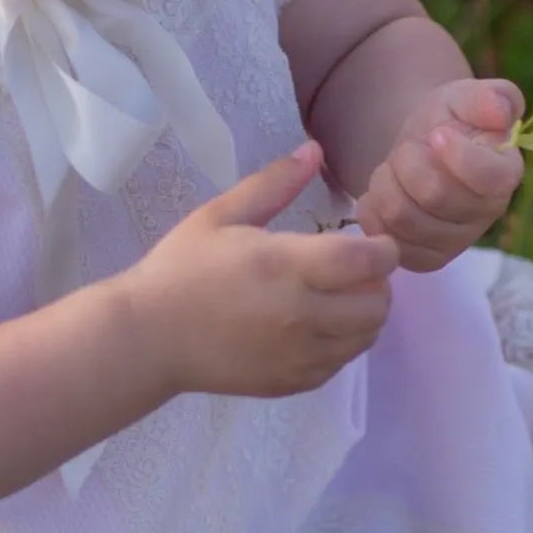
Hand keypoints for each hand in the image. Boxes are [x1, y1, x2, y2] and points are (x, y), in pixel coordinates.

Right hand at [124, 141, 398, 398]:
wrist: (149, 338)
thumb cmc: (182, 269)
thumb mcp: (221, 215)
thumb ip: (273, 183)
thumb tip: (315, 150)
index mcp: (287, 266)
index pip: (369, 261)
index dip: (383, 249)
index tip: (372, 241)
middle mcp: (302, 314)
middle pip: (378, 304)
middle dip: (378, 283)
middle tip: (356, 271)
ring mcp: (300, 354)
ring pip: (366, 338)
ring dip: (364, 315)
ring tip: (339, 298)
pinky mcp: (292, 382)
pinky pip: (340, 364)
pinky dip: (342, 344)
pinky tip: (316, 327)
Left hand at [354, 77, 523, 269]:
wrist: (422, 147)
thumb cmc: (449, 119)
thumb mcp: (465, 97)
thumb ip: (489, 97)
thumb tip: (502, 112)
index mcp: (506, 172)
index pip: (489, 178)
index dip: (457, 155)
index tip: (436, 134)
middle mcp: (487, 213)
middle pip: (436, 196)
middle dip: (409, 161)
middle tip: (409, 147)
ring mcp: (457, 241)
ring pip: (404, 218)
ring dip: (386, 183)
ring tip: (394, 168)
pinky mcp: (426, 258)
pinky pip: (387, 238)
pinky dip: (374, 209)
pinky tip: (385, 192)